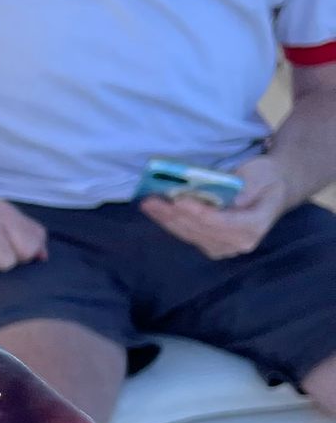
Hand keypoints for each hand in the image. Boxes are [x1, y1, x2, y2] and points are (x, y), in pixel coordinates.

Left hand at [141, 154, 289, 258]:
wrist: (274, 191)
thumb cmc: (268, 179)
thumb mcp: (263, 175)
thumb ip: (250, 187)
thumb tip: (233, 199)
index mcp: (254, 227)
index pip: (221, 223)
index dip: (198, 212)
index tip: (179, 200)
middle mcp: (238, 243)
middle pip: (199, 230)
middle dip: (174, 215)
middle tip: (152, 200)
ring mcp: (223, 247)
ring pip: (189, 234)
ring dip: (166, 219)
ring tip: (148, 204)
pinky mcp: (211, 244)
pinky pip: (187, 234)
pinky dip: (169, 222)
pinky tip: (155, 211)